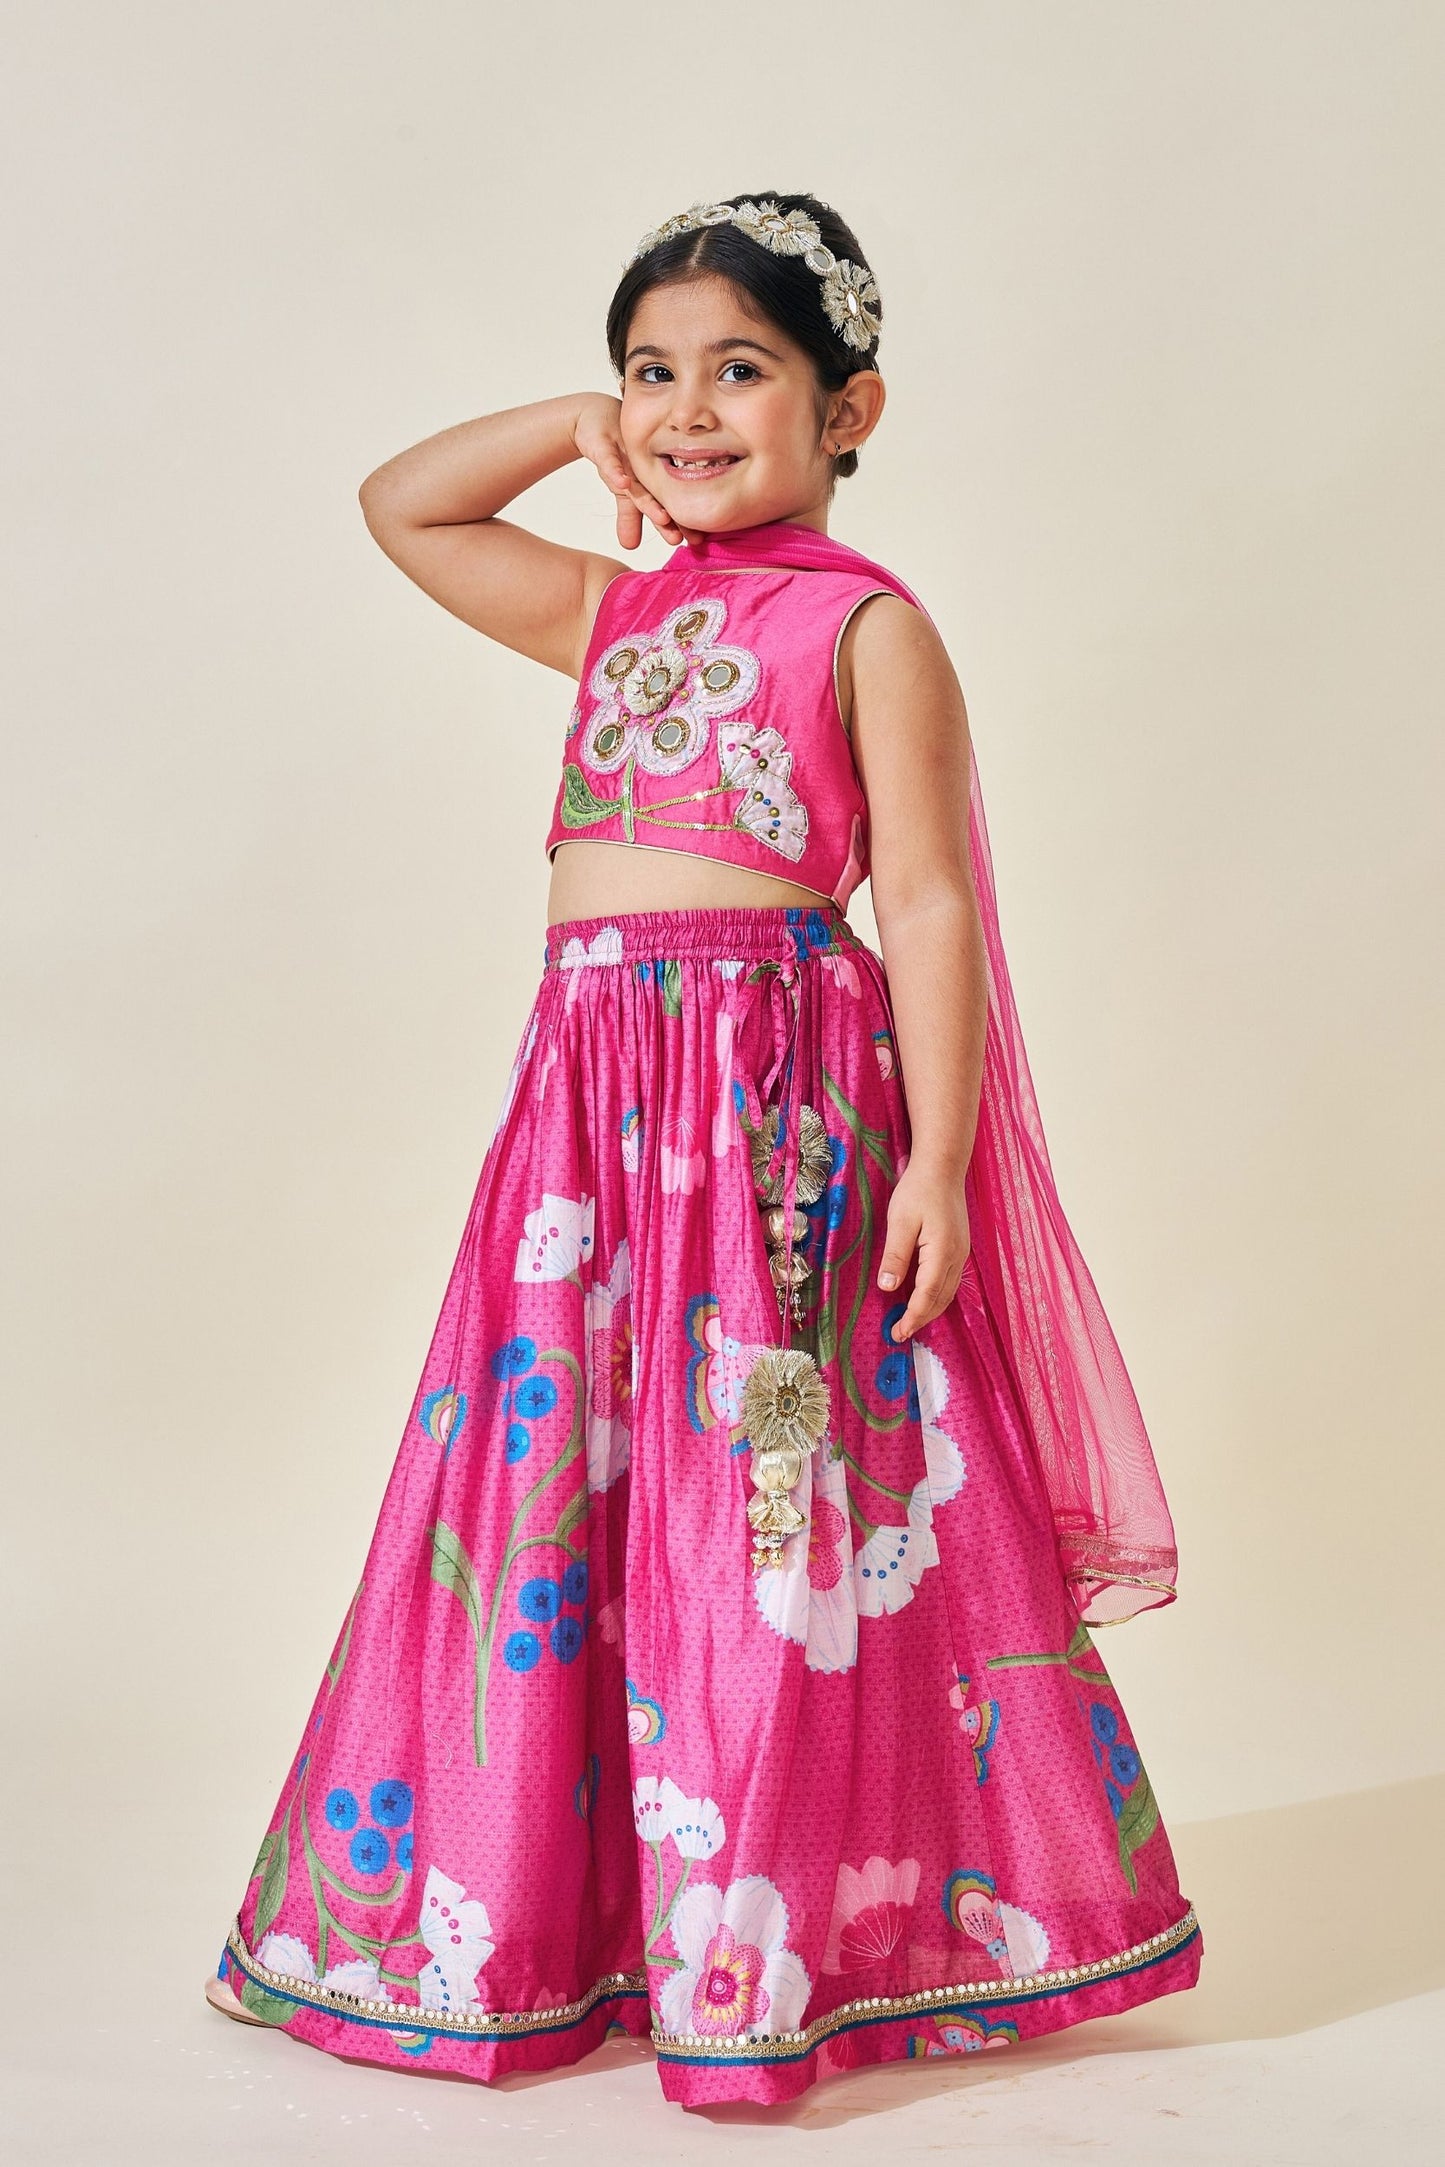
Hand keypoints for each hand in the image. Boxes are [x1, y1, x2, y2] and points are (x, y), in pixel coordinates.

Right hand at [572, 394, 696, 551]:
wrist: (597, 420)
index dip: (674, 525)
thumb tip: (629, 548)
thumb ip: (628, 517)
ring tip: (662, 516)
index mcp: (650, 484)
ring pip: (638, 483)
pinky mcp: (605, 448)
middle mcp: (644, 473)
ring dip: (649, 501)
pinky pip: (610, 461)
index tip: (688, 542)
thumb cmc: (618, 454)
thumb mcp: (621, 490)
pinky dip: (615, 471)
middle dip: (669, 518)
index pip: (663, 508)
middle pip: (656, 498)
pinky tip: (622, 482)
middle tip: (681, 538)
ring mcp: (626, 460)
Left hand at [876, 1159, 972, 1341]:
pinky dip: (937, 1296)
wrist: (942, 1167)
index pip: (927, 1295)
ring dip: (930, 1310)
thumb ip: (896, 1256)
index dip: (913, 1317)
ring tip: (910, 1321)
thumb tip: (887, 1287)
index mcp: (942, 1252)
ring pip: (948, 1292)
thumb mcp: (900, 1221)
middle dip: (921, 1319)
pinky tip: (924, 1298)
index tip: (898, 1332)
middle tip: (900, 1333)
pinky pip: (950, 1280)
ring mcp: (961, 1252)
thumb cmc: (919, 1190)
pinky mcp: (959, 1247)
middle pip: (941, 1299)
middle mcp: (957, 1257)